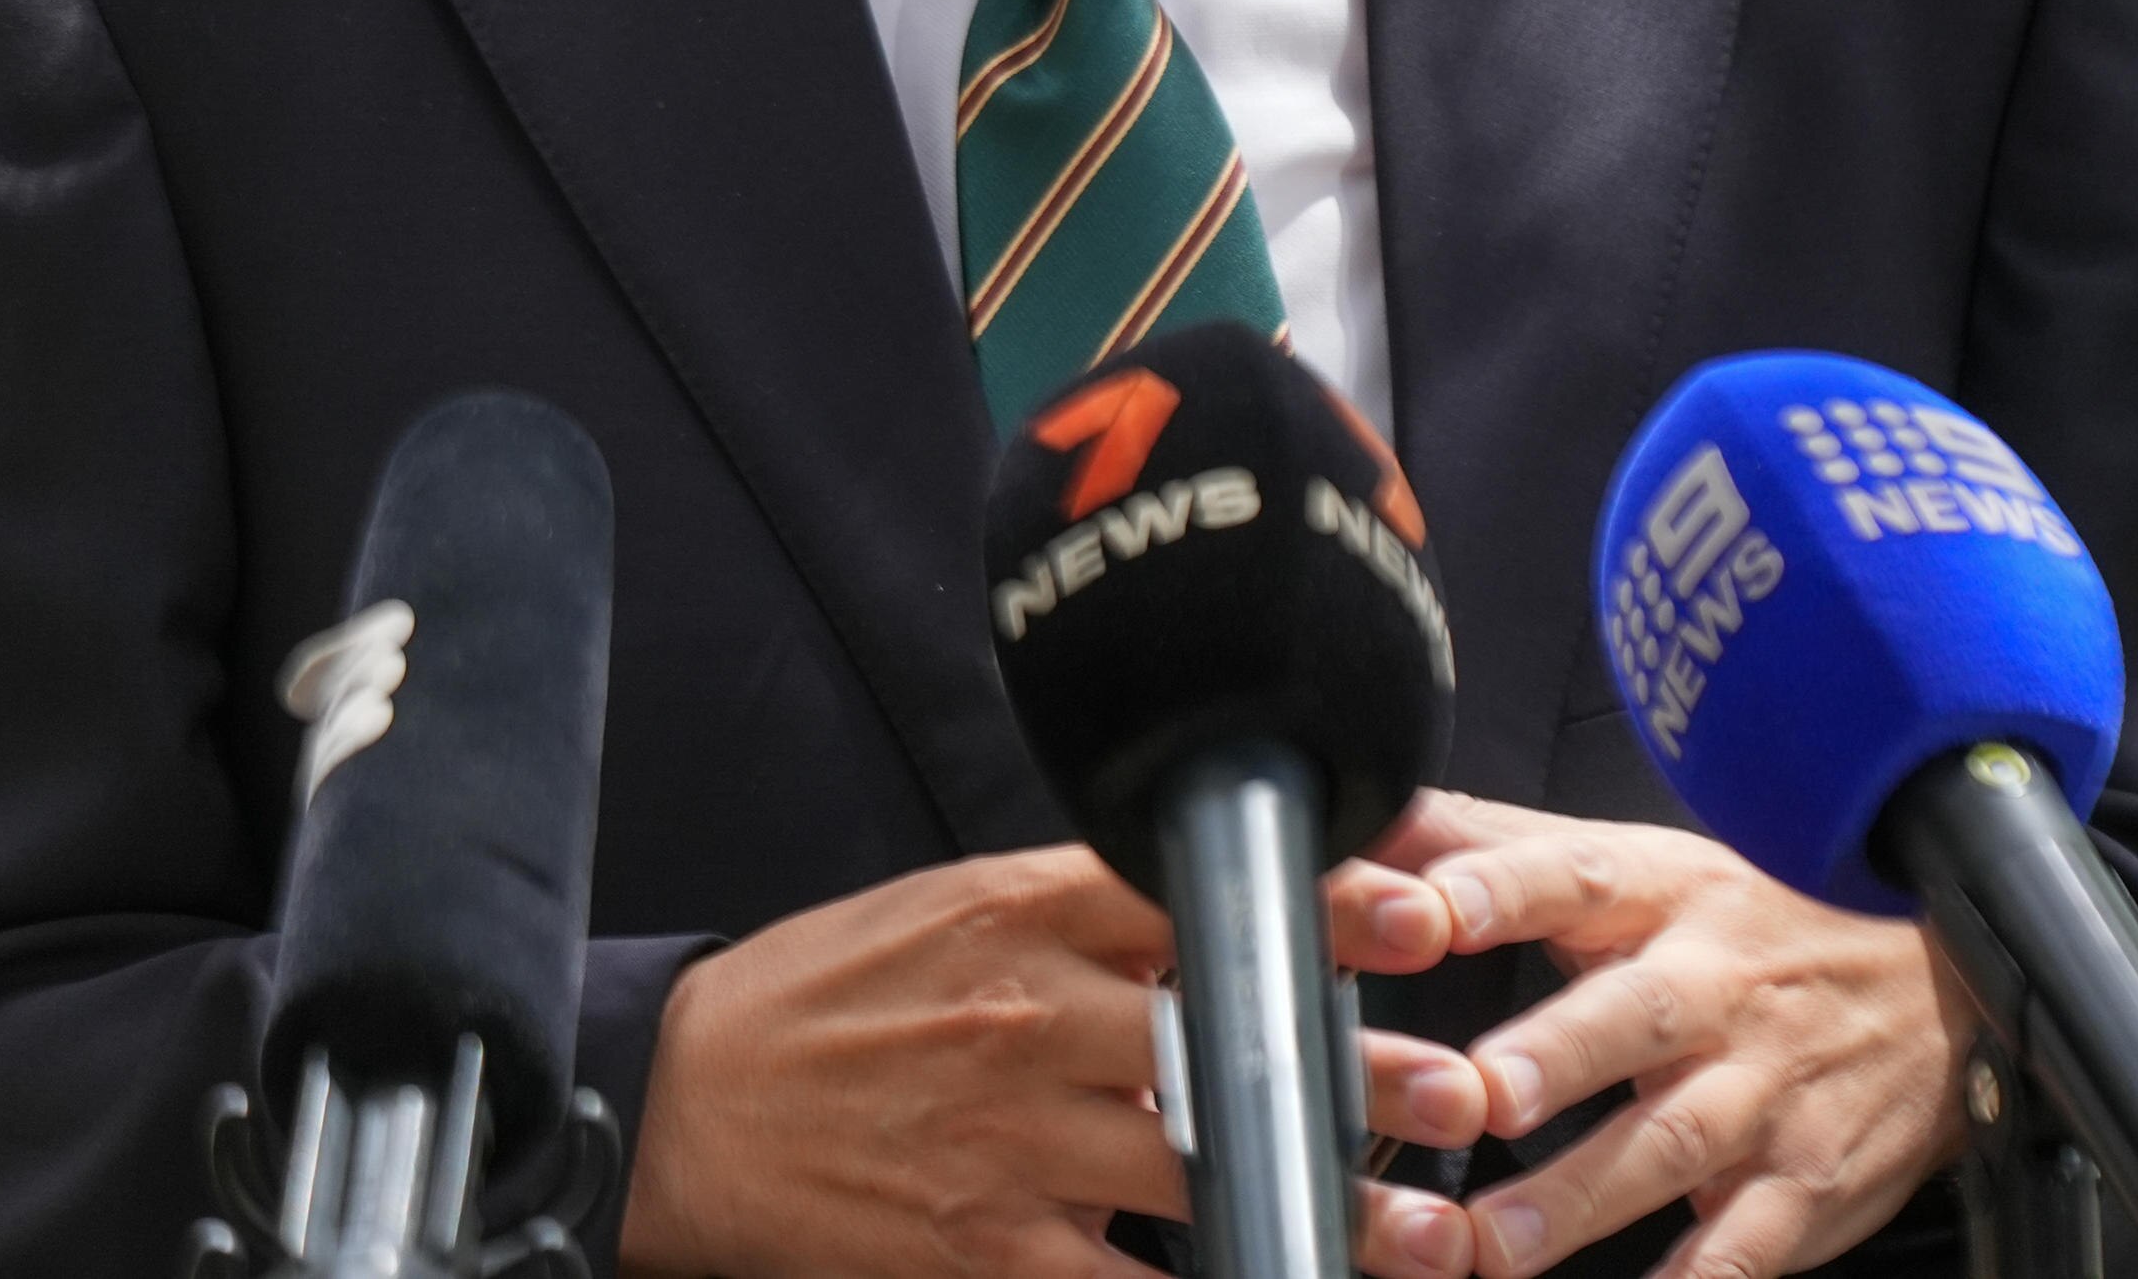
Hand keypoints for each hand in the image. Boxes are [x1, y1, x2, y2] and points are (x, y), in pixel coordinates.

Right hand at [622, 844, 1491, 1278]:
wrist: (677, 1103)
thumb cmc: (821, 997)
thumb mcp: (944, 905)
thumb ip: (1078, 902)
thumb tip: (1215, 894)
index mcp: (1019, 910)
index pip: (1196, 893)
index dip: (1319, 903)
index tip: (1419, 912)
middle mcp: (1028, 1017)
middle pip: (1223, 1041)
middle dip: (1354, 1073)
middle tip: (1460, 1090)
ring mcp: (1007, 1141)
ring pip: (1199, 1174)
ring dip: (1323, 1206)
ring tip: (1424, 1234)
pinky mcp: (982, 1247)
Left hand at [1387, 793, 1958, 1278]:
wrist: (1942, 993)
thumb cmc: (1757, 925)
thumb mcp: (1644, 865)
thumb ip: (1500, 846)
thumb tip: (1372, 818)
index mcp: (1666, 896)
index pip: (1578, 876)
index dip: (1503, 888)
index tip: (1430, 910)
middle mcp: (1718, 989)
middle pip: (1634, 1015)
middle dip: (1555, 1055)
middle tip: (1478, 1093)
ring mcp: (1766, 1093)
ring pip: (1672, 1145)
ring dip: (1581, 1198)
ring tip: (1494, 1245)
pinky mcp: (1803, 1188)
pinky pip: (1743, 1248)